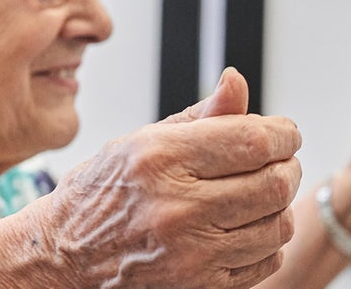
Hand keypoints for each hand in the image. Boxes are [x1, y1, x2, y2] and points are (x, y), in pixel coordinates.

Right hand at [34, 68, 301, 288]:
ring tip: (263, 194)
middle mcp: (175, 207)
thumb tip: (237, 81)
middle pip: (274, 184)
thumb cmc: (104, 192)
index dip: (284, 134)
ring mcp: (189, 253)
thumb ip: (201, 115)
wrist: (61, 257)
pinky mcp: (199, 286)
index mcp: (161, 159)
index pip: (255, 142)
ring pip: (277, 226)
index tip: (286, 134)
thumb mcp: (143, 141)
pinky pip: (265, 261)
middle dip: (289, 168)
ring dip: (281, 206)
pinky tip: (248, 227)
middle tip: (282, 162)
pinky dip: (268, 242)